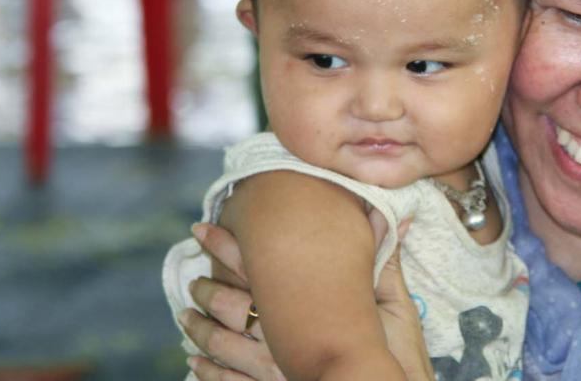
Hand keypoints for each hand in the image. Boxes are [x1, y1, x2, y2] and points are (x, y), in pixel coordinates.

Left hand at [186, 216, 432, 380]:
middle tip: (193, 279)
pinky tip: (195, 363)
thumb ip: (383, 263)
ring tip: (186, 316)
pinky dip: (206, 371)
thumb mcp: (394, 308)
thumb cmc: (391, 356)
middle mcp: (281, 336)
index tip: (203, 229)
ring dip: (198, 328)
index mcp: (305, 306)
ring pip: (221, 344)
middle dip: (206, 289)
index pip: (256, 266)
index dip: (225, 246)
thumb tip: (392, 216)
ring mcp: (270, 369)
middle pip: (229, 305)